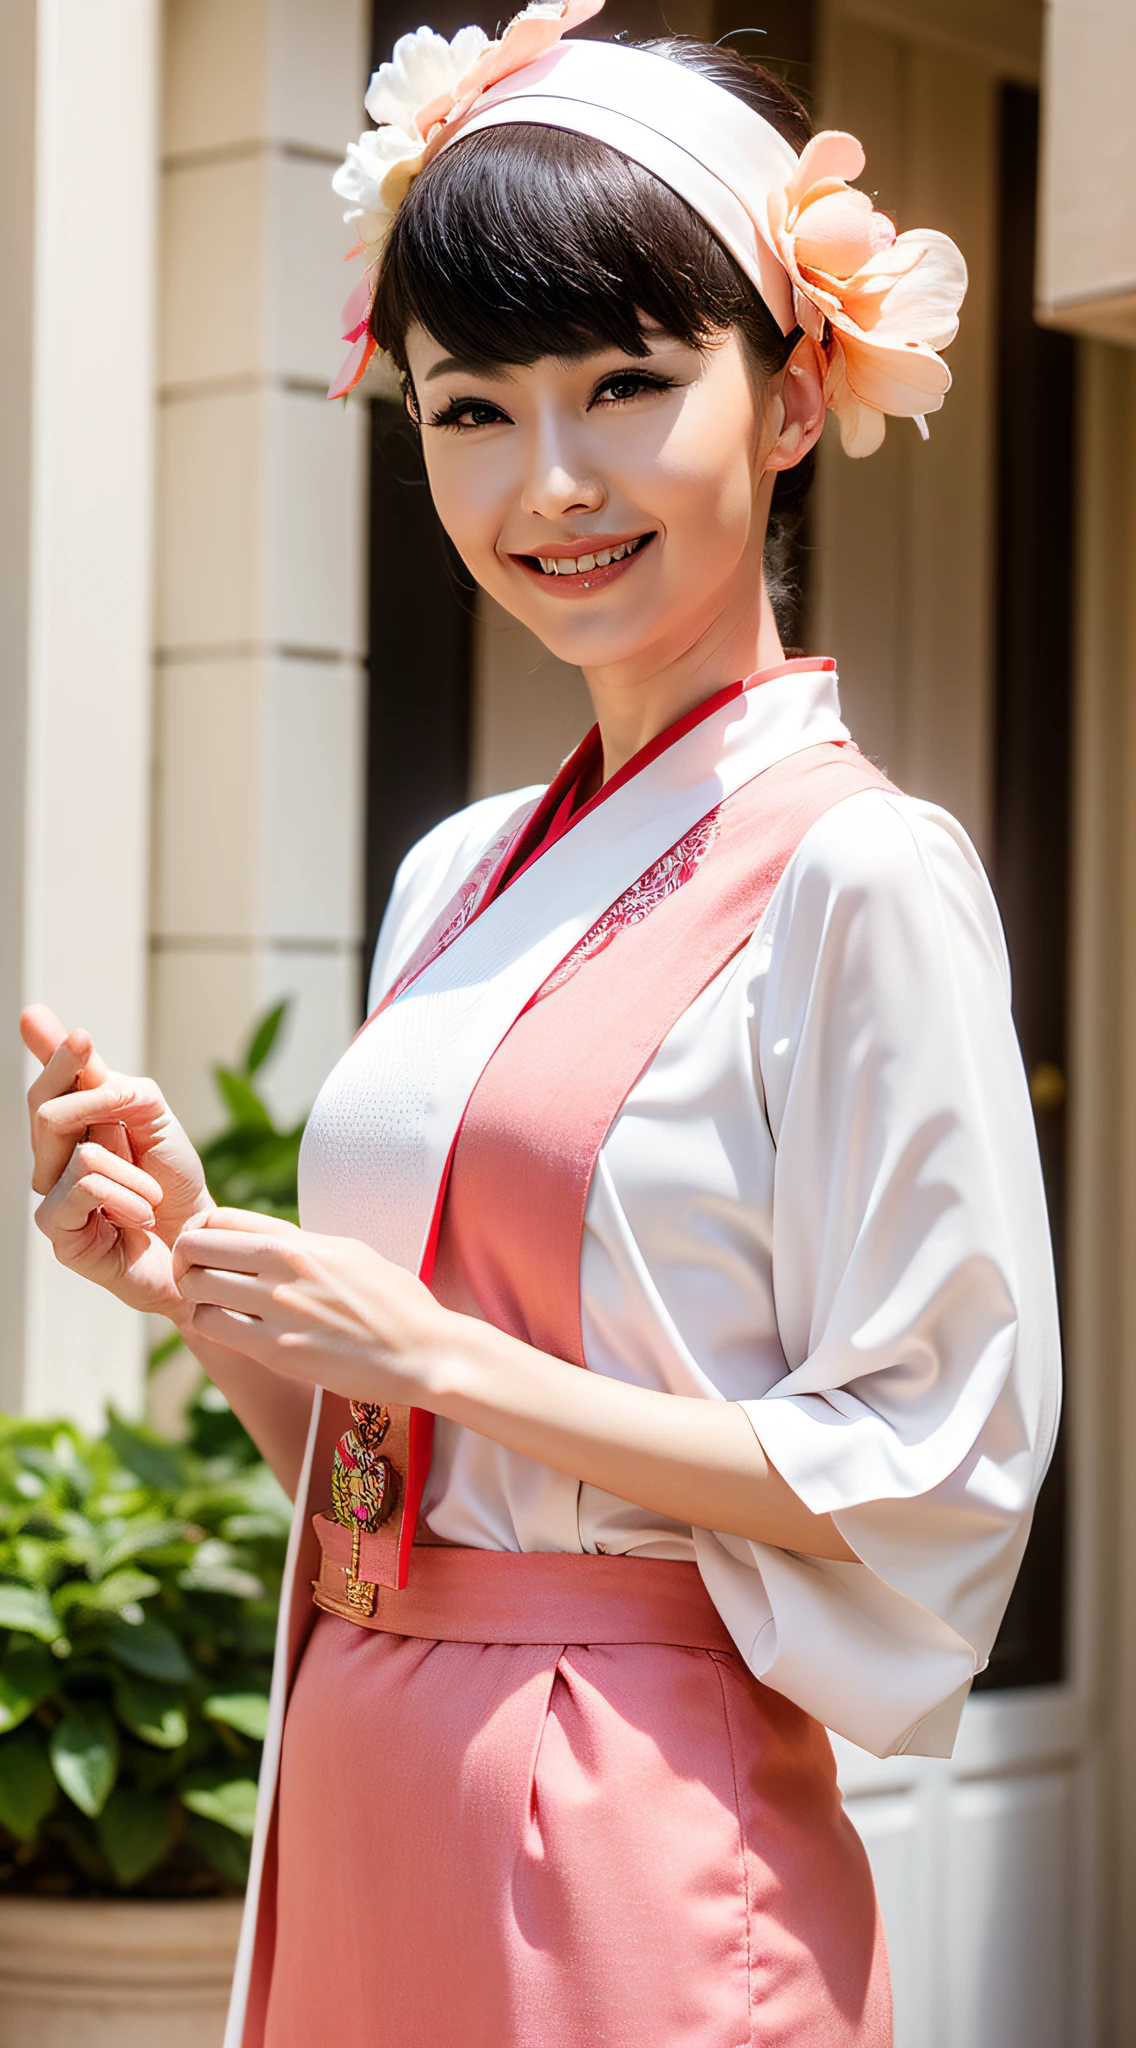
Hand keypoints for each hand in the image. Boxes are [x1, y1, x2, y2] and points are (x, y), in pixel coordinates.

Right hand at [21, 1004, 214, 1322]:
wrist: (196, 1245)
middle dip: (82, 1091)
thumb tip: (80, 1047)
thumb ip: (117, 1088)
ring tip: (151, 1193)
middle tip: (127, 1096)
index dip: (55, 1056)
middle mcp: (55, 1158)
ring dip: (129, 1168)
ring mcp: (52, 1194)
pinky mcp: (58, 1230)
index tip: (65, 1029)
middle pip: (44, 1108)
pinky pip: (83, 1186)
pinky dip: (124, 1195)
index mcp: (77, 1126)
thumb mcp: (155, 1122)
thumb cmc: (175, 1187)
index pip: (53, 1084)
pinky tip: (142, 1212)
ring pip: (76, 1150)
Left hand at [173, 1209, 452, 1406]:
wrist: (425, 1352)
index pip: (220, 1217)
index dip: (202, 1234)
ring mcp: (278, 1307)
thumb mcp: (352, 1254)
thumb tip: (273, 1244)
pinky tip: (231, 1333)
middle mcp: (285, 1265)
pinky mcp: (277, 1349)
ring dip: (195, 1298)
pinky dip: (210, 1328)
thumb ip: (306, 1246)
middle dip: (186, 1264)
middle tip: (198, 1281)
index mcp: (303, 1239)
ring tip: (215, 1308)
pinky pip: (211, 1328)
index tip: (209, 1254)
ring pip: (195, 1288)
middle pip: (194, 1246)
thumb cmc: (397, 1305)